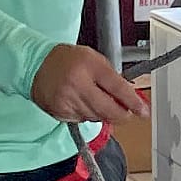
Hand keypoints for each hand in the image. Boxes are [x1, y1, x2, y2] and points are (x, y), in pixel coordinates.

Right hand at [31, 43, 147, 123]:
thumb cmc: (68, 60)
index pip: (118, 88)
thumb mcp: (95, 59)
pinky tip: (81, 102)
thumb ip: (113, 78)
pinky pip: (83, 120)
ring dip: (103, 113)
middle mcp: (78, 84)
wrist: (36, 64)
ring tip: (95, 97)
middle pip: (109, 110)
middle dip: (121, 114)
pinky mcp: (60, 112)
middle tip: (127, 112)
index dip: (133, 102)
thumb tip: (131, 98)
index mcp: (89, 66)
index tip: (143, 111)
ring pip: (97, 118)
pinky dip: (87, 114)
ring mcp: (67, 100)